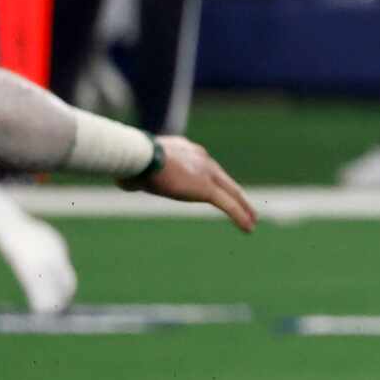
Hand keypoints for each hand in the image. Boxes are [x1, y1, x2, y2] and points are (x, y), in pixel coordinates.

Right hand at [128, 134, 258, 231]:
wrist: (140, 156)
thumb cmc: (131, 161)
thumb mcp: (134, 168)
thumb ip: (137, 176)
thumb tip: (126, 180)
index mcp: (186, 151)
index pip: (205, 167)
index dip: (214, 179)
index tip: (219, 188)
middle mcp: (201, 159)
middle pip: (225, 180)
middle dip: (236, 194)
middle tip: (246, 205)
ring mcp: (206, 174)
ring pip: (232, 193)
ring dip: (244, 208)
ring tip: (252, 221)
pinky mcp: (207, 188)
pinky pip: (228, 205)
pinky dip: (240, 216)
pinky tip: (248, 228)